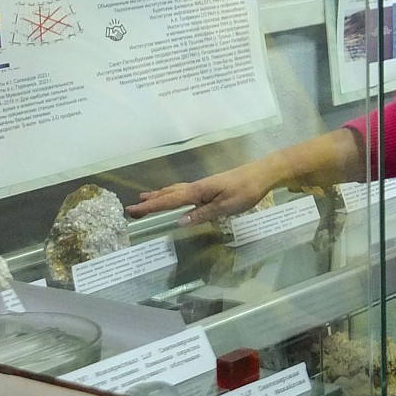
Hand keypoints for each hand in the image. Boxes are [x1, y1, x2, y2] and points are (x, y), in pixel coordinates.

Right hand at [126, 161, 277, 224]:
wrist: (262, 173)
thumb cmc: (246, 190)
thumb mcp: (225, 206)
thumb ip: (202, 214)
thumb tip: (179, 221)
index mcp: (198, 191)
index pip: (169, 201)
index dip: (151, 207)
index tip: (132, 210)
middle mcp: (197, 187)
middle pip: (169, 194)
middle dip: (151, 201)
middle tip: (132, 208)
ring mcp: (204, 185)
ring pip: (177, 191)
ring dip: (160, 195)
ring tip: (146, 198)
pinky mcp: (211, 186)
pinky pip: (186, 191)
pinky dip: (174, 193)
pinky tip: (175, 196)